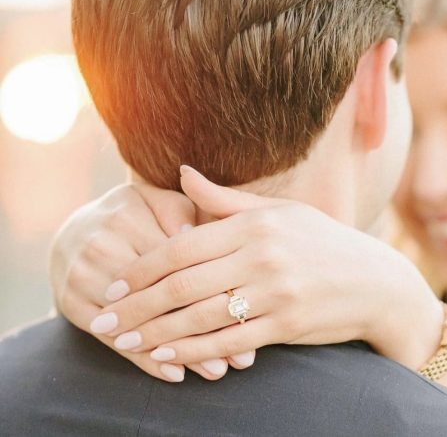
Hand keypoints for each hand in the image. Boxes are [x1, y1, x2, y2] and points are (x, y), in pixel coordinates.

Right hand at [49, 182, 237, 381]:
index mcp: (128, 216)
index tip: (248, 308)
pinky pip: (112, 338)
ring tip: (215, 370)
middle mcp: (101, 245)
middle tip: (238, 353)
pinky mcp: (71, 302)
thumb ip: (186, 213)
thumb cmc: (137, 216)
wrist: (78, 229)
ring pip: (140, 322)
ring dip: (179, 350)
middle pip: (160, 294)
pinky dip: (145, 359)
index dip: (213, 284)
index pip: (177, 259)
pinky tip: (174, 372)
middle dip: (202, 325)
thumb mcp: (161, 202)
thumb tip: (197, 236)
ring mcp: (82, 276)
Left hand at [91, 168, 442, 370]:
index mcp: (255, 224)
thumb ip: (224, 197)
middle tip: (104, 322)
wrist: (374, 281)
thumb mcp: (279, 211)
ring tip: (124, 343)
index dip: (142, 267)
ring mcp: (275, 292)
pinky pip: (230, 342)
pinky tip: (166, 358)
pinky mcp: (286, 325)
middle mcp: (262, 255)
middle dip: (136, 306)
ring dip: (156, 333)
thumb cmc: (321, 241)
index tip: (116, 284)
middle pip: (182, 284)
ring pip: (200, 317)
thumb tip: (181, 173)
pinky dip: (194, 352)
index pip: (182, 246)